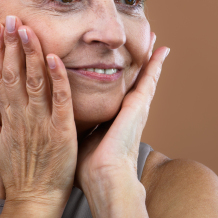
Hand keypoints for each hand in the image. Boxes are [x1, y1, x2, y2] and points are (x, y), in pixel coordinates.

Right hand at [0, 15, 77, 208]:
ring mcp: (41, 122)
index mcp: (6, 116)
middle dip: (10, 44)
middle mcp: (21, 115)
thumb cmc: (17, 172)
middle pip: (13, 73)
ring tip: (26, 29)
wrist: (37, 199)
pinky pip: (60, 100)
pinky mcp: (62, 130)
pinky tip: (54, 57)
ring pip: (34, 81)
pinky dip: (57, 78)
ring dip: (30, 53)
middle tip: (9, 18)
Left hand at [75, 33, 169, 190]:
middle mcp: (127, 112)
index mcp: (114, 120)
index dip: (120, 77)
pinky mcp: (139, 106)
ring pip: (145, 76)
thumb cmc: (90, 170)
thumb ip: (72, 129)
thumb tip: (55, 128)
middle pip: (134, 80)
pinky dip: (156, 64)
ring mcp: (136, 108)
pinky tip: (162, 50)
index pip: (117, 93)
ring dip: (150, 57)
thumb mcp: (79, 140)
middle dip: (139, 61)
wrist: (104, 180)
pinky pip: (150, 79)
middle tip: (146, 41)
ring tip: (156, 38)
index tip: (120, 63)